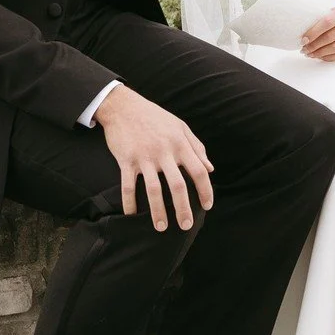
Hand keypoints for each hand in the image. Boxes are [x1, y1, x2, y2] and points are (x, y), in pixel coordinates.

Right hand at [94, 83, 213, 231]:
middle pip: (178, 185)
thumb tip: (210, 168)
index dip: (205, 190)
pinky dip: (129, 202)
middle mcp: (164, 151)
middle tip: (186, 226)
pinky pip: (128, 185)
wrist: (124, 106)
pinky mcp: (126, 159)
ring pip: (153, 189)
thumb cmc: (155, 117)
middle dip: (183, 208)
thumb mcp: (180, 127)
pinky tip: (131, 215)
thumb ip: (196, 147)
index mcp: (180, 143)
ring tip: (161, 227)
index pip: (199, 171)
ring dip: (158, 211)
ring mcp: (144, 156)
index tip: (207, 206)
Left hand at [301, 0, 334, 61]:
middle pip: (330, 37)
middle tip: (304, 49)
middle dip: (314, 45)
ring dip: (320, 53)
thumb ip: (330, 15)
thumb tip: (310, 27)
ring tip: (311, 54)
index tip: (303, 38)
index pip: (327, 22)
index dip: (313, 32)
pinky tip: (323, 57)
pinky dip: (331, 57)